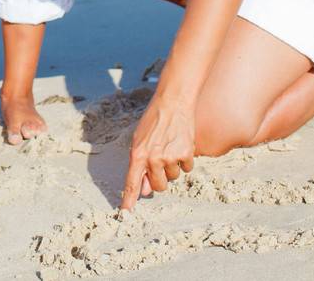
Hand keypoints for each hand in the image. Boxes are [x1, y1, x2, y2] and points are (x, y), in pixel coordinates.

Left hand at [121, 93, 195, 209]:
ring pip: (173, 177)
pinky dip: (185, 160)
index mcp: (138, 155)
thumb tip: (145, 190)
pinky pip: (187, 168)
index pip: (131, 183)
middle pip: (158, 186)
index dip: (129, 199)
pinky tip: (181, 144)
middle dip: (160, 179)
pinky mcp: (185, 154)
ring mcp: (170, 158)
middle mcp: (153, 159)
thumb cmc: (154, 120)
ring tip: (170, 146)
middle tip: (161, 161)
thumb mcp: (139, 139)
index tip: (126, 212)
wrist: (173, 102)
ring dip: (172, 167)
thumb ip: (140, 165)